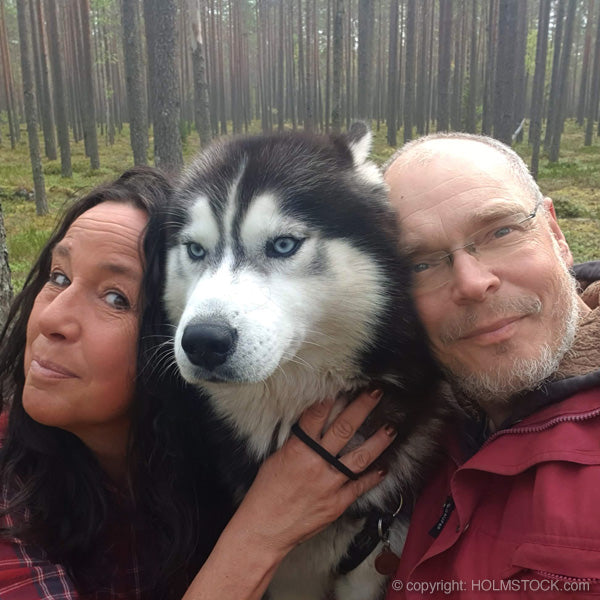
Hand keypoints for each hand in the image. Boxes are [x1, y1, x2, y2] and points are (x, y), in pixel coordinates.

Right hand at [235, 390, 395, 557]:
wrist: (265, 528)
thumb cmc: (266, 492)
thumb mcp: (277, 459)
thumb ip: (298, 443)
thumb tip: (313, 427)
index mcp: (298, 449)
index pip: (317, 415)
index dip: (331, 397)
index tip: (345, 383)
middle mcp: (317, 463)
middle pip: (344, 428)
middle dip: (362, 408)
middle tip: (376, 393)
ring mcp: (329, 483)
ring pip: (360, 457)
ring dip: (378, 441)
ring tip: (391, 429)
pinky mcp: (337, 503)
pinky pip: (360, 486)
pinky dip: (373, 477)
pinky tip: (384, 467)